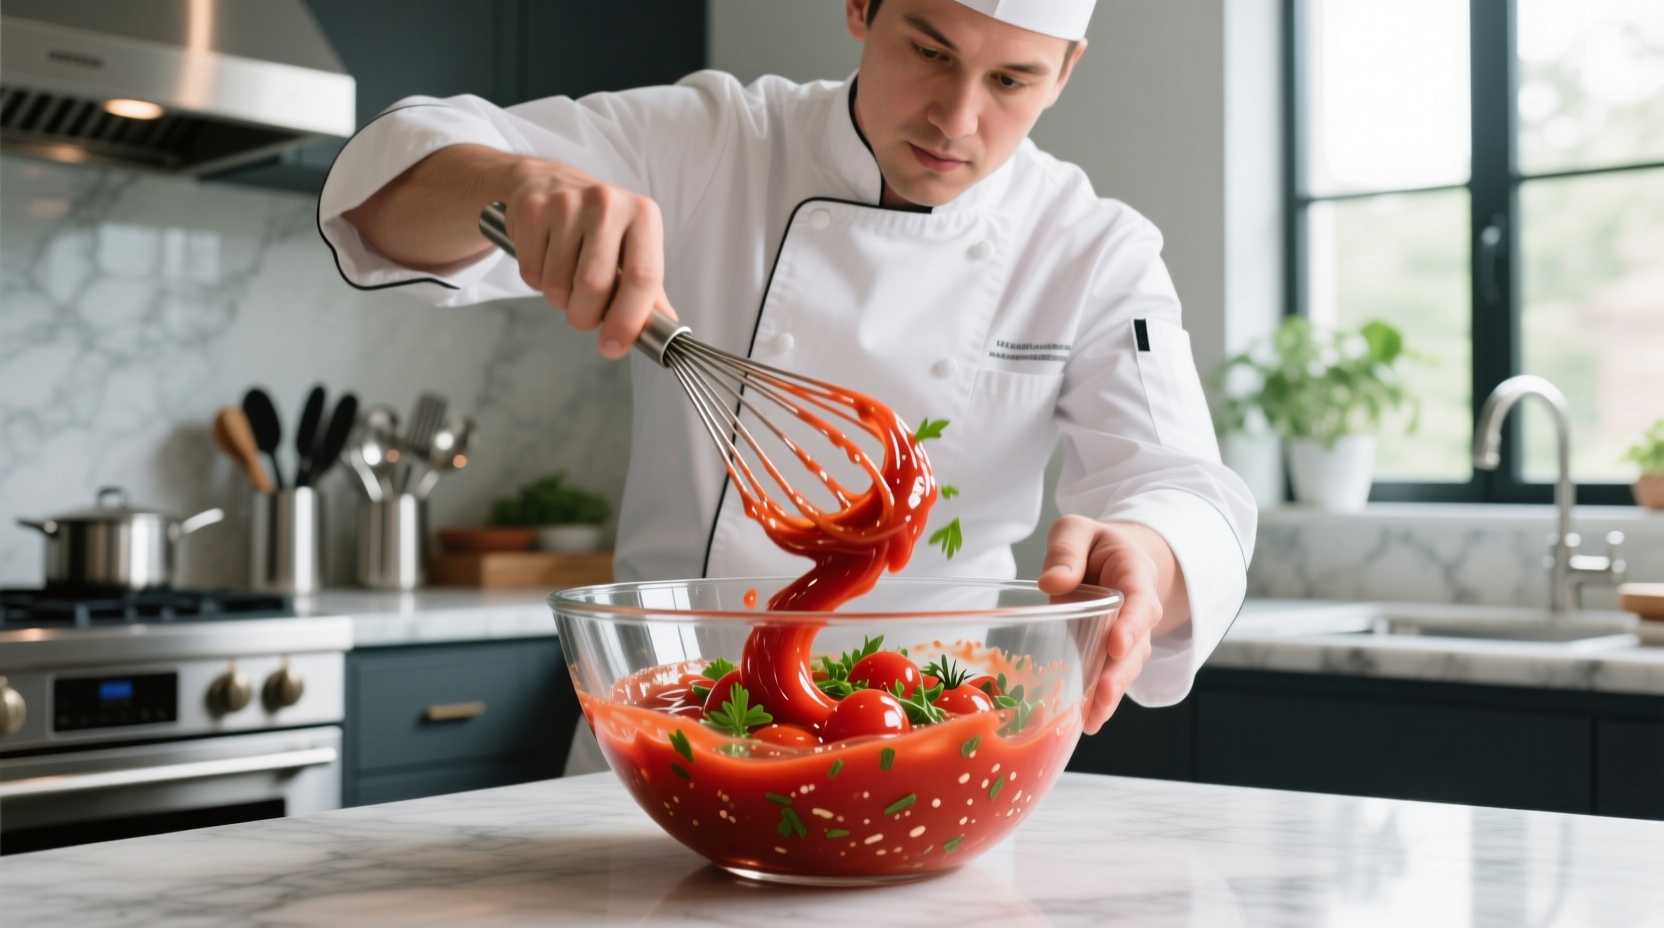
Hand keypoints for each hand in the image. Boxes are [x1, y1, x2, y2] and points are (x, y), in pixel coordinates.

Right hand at [502, 159, 674, 358]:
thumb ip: (649, 291)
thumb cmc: (598, 224)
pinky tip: (546, 260)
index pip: (643, 277)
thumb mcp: (632, 248)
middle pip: (594, 286)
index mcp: (643, 216)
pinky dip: (537, 282)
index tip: (615, 346)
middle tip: (583, 314)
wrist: (548, 183)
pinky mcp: (533, 210)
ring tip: (565, 278)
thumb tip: (663, 330)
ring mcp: (567, 204)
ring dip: (559, 300)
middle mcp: (607, 204)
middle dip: (585, 316)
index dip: (629, 320)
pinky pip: (531, 272)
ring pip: (558, 285)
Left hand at [1036, 515, 1188, 734]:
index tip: (1117, 644)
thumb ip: (1066, 550)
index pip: (1139, 602)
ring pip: (1124, 670)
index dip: (1131, 625)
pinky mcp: (1111, 656)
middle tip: (1103, 694)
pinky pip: (1109, 679)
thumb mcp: (1077, 530)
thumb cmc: (1094, 546)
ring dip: (1110, 695)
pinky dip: (1098, 702)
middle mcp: (1138, 613)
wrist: (1115, 560)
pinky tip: (1084, 724)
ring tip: (1092, 720)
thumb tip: (1052, 582)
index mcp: (1135, 575)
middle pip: (1135, 647)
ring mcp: (1128, 639)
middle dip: (1119, 673)